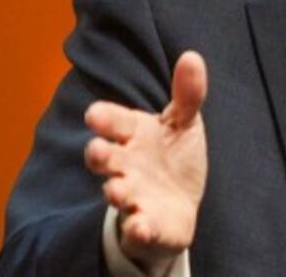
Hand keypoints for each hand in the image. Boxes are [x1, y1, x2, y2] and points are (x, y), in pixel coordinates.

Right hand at [84, 50, 207, 273]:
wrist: (178, 206)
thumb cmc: (173, 156)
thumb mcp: (184, 123)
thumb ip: (187, 94)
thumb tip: (191, 56)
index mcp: (135, 134)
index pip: (116, 122)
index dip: (105, 118)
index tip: (94, 114)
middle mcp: (126, 165)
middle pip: (106, 158)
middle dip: (99, 155)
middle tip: (97, 150)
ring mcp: (132, 196)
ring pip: (117, 193)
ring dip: (115, 191)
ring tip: (117, 190)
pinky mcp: (143, 225)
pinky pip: (137, 229)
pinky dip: (137, 228)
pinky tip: (141, 225)